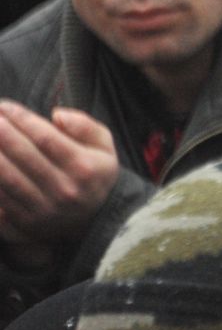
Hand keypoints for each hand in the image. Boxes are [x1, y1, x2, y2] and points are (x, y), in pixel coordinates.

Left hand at [0, 103, 118, 247]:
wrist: (96, 219)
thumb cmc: (93, 173)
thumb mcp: (103, 146)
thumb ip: (85, 125)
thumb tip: (57, 115)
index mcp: (85, 168)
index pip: (46, 138)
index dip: (22, 119)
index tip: (5, 106)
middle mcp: (65, 190)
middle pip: (24, 156)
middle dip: (1, 133)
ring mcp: (44, 209)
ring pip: (8, 178)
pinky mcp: (26, 223)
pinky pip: (0, 198)